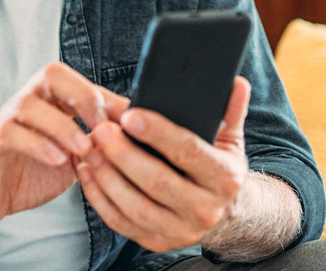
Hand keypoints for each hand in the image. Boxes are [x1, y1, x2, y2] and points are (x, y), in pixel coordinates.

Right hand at [0, 62, 129, 233]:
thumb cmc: (29, 174)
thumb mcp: (72, 159)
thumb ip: (96, 144)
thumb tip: (136, 137)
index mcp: (49, 103)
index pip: (79, 82)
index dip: (106, 97)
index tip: (132, 117)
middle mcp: (26, 103)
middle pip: (51, 74)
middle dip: (82, 95)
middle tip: (102, 124)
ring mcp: (4, 121)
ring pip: (30, 104)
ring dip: (62, 126)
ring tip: (83, 148)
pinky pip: (10, 133)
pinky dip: (38, 144)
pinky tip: (57, 160)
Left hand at [74, 76, 251, 251]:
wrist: (227, 215)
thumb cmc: (219, 168)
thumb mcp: (230, 139)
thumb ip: (230, 111)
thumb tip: (237, 83)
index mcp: (224, 177)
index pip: (188, 151)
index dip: (157, 133)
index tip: (130, 115)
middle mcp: (205, 208)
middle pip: (157, 181)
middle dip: (124, 154)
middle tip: (101, 130)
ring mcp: (181, 230)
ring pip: (136, 206)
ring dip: (107, 176)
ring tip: (91, 149)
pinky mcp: (158, 242)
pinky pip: (122, 223)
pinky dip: (100, 198)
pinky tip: (88, 173)